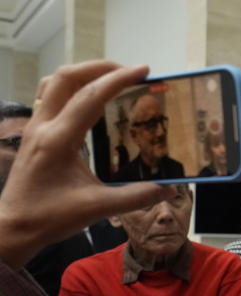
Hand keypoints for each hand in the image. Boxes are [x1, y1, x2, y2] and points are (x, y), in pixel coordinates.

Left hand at [0, 61, 175, 269]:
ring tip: (110, 79)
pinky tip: (89, 100)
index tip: (143, 71)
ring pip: (55, 83)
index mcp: (59, 140)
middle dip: (100, 68)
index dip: (119, 80)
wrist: (13, 227)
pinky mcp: (34, 134)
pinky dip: (72, 89)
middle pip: (67, 78)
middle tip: (130, 72)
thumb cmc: (50, 217)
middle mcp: (43, 126)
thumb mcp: (97, 209)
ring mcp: (35, 127)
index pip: (90, 97)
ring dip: (83, 74)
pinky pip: (50, 97)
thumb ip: (135, 197)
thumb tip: (169, 189)